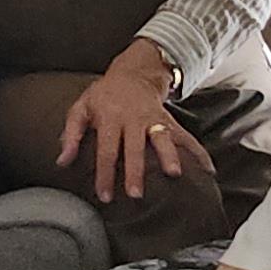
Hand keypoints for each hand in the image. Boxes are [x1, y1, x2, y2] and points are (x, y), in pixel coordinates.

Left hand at [56, 45, 189, 204]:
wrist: (133, 73)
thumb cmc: (103, 96)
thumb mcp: (81, 107)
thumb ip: (70, 134)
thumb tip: (61, 161)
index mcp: (110, 117)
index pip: (106, 149)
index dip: (105, 173)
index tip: (105, 196)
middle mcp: (133, 119)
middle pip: (134, 147)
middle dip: (136, 170)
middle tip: (136, 193)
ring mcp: (154, 119)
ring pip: (162, 139)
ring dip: (168, 156)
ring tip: (175, 174)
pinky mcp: (169, 121)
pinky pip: (185, 136)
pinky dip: (198, 152)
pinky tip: (209, 169)